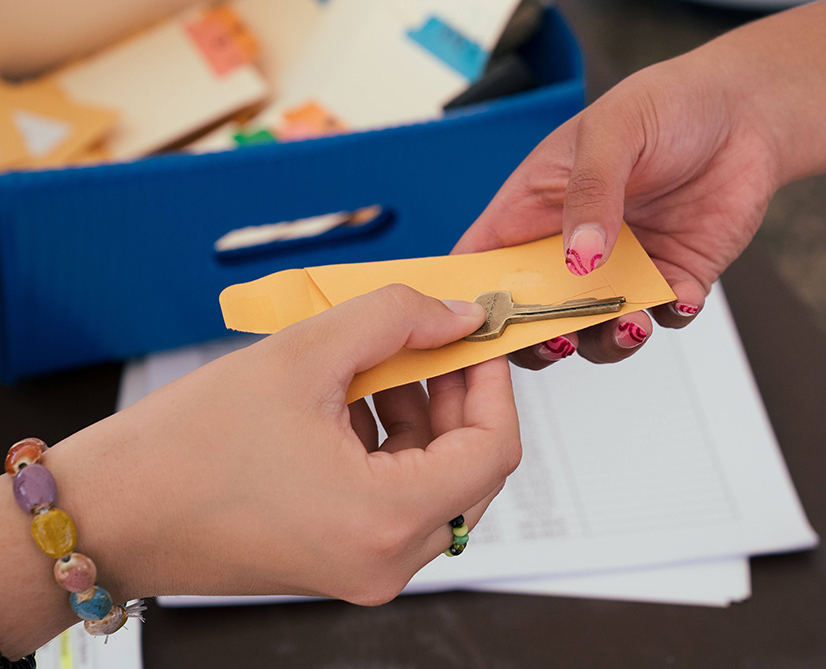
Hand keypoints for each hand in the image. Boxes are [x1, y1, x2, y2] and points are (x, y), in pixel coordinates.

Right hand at [37, 286, 518, 615]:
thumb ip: (396, 319)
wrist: (111, 513)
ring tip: (377, 363)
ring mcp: (365, 569)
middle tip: (434, 338)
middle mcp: (386, 561)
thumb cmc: (185, 448)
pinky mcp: (343, 560)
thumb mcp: (303, 355)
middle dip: (455, 394)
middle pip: (468, 468)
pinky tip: (351, 400)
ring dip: (419, 414)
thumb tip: (459, 314)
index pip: (493, 451)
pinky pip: (395, 497)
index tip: (479, 337)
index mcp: (385, 520)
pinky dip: (388, 444)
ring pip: (433, 480)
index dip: (494, 382)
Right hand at [454, 56, 779, 367]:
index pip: (484, 262)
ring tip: (628, 324)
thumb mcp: (613, 129)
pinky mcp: (673, 278)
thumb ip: (590, 191)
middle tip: (558, 340)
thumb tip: (578, 257)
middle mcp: (572, 245)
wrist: (747, 110)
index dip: (474, 299)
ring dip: (606, 339)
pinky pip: (664, 316)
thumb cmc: (668, 103)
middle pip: (532, 314)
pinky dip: (669, 316)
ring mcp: (623, 268)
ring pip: (595, 330)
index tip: (478, 326)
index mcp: (535, 206)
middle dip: (538, 338)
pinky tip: (680, 294)